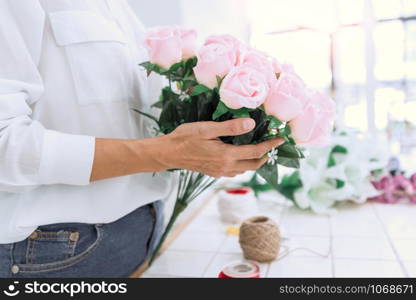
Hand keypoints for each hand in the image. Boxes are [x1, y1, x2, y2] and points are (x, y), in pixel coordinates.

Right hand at [159, 118, 283, 176]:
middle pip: (254, 165)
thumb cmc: (185, 138)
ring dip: (254, 161)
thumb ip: (230, 127)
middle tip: (272, 144)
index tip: (280, 139)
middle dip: (266, 156)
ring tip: (259, 149)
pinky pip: (235, 171)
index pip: (255, 152)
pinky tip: (240, 156)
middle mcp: (226, 167)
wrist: (168, 153)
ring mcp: (220, 172)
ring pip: (245, 170)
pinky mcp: (214, 173)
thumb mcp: (207, 129)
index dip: (270, 145)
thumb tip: (251, 124)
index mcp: (226, 156)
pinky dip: (243, 165)